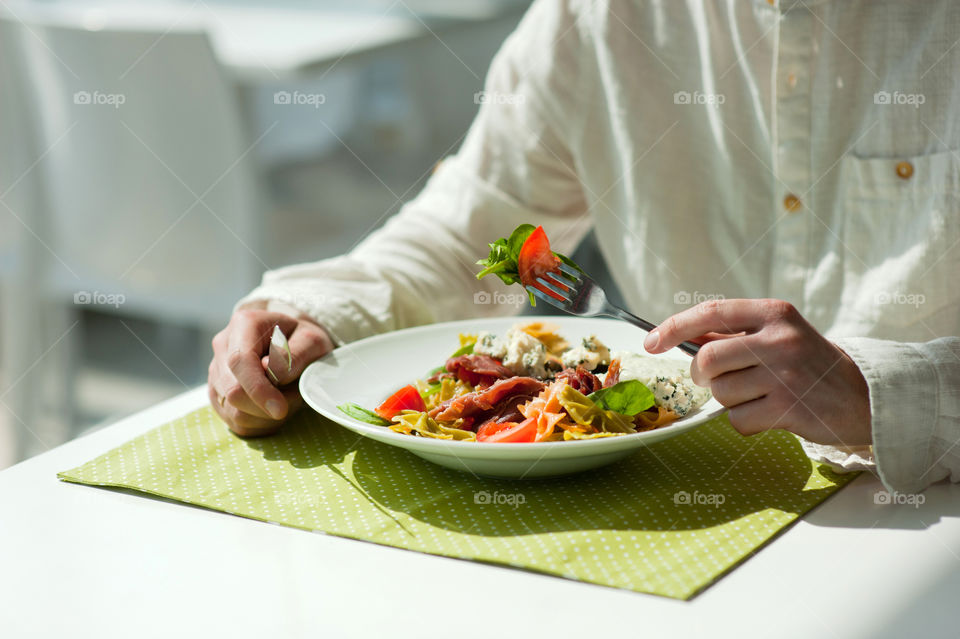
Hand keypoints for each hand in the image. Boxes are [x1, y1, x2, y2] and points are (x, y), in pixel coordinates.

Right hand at [208, 310, 332, 436]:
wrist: (292, 340)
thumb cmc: (303, 339)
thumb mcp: (312, 339)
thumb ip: (296, 353)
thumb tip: (272, 372)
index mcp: (244, 324)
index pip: (240, 361)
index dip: (258, 389)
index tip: (280, 409)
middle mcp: (223, 346)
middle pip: (232, 391)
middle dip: (266, 406)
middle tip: (296, 396)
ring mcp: (216, 371)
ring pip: (233, 411)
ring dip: (266, 416)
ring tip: (287, 398)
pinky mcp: (217, 394)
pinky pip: (235, 422)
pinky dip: (260, 423)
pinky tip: (275, 408)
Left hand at [644, 299, 871, 445]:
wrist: (862, 395)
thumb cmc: (806, 363)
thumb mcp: (775, 334)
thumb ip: (731, 334)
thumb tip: (678, 336)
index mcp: (773, 313)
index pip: (710, 313)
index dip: (673, 327)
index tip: (651, 343)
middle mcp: (780, 339)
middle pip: (708, 360)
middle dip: (703, 375)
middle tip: (715, 379)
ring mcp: (786, 375)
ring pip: (721, 393)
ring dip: (729, 400)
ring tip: (758, 394)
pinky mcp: (790, 408)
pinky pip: (738, 420)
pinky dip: (744, 422)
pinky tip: (768, 413)